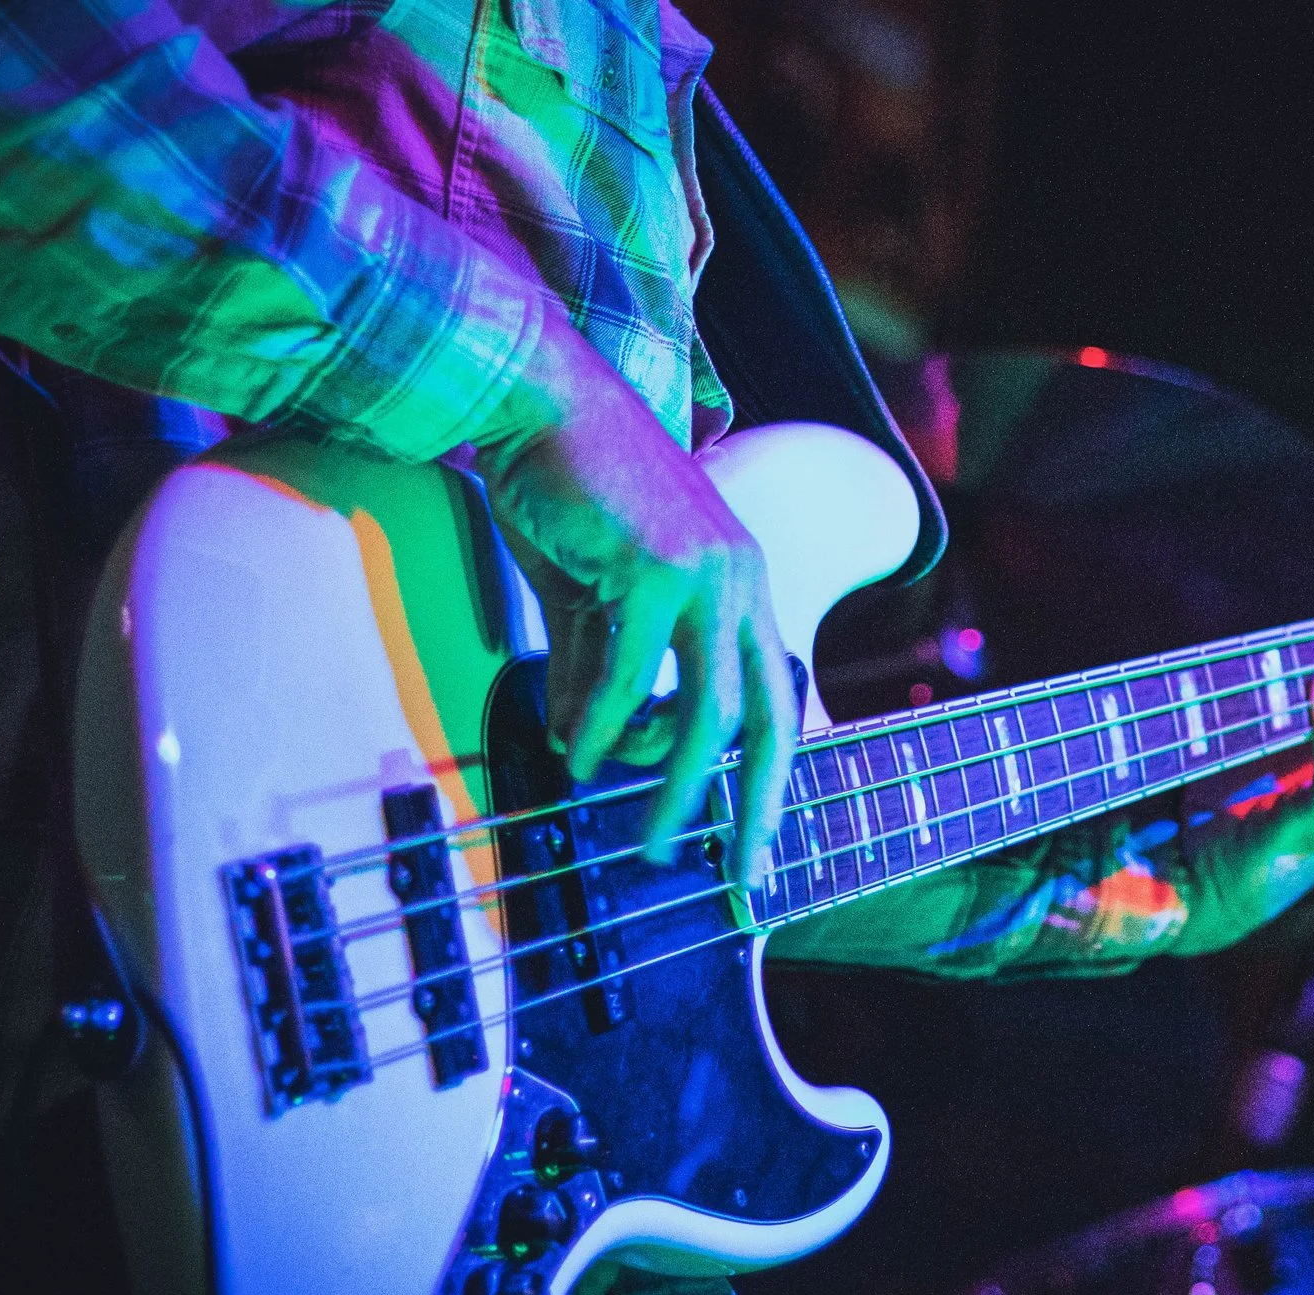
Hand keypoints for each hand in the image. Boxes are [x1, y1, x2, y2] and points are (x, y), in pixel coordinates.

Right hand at [477, 309, 795, 877]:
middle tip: (735, 877)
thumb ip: (596, 669)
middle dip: (756, 806)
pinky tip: (576, 755)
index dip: (772, 779)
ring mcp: (705, 572)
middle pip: (767, 717)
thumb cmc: (566, 493)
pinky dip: (603, 726)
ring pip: (706, 710)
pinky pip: (631, 676)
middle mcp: (740, 581)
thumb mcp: (590, 597)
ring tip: (650, 839)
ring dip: (676, 784)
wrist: (537, 399)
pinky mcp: (655, 566)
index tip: (756, 849)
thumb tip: (580, 748)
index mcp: (740, 587)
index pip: (776, 698)